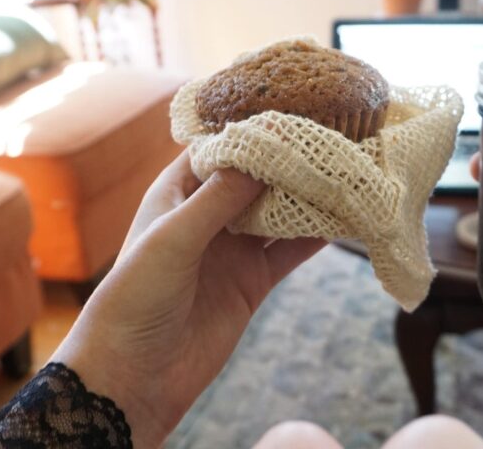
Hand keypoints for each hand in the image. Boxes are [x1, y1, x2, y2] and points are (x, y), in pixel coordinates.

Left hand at [52, 152, 325, 447]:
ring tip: (348, 168)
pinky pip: (291, 250)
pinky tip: (346, 216)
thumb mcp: (172, 239)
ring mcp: (233, 248)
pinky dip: (318, 234)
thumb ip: (218, 199)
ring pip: (279, 211)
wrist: (134, 375)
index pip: (219, 148)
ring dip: (309, 194)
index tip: (294, 107)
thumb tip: (263, 155)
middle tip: (333, 134)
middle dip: (290, 158)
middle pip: (256, 176)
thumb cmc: (134, 298)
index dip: (253, 129)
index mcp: (176, 193)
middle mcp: (207, 214)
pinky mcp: (253, 281)